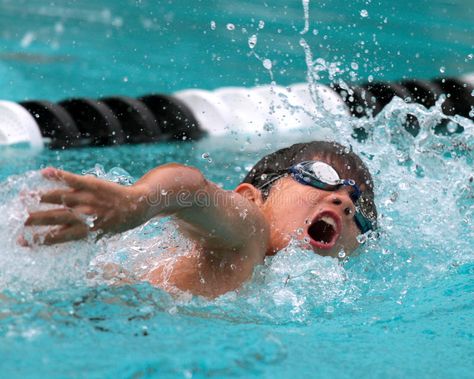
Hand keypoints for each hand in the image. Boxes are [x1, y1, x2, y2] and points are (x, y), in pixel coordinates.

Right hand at [23, 167, 143, 244]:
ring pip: (60, 198)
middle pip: (55, 218)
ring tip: (24, 196)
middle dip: (35, 219)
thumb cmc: (116, 222)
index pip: (56, 236)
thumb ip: (78, 234)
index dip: (38, 239)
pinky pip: (74, 180)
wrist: (138, 207)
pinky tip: (45, 173)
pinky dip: (59, 176)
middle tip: (19, 219)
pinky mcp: (93, 185)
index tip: (21, 241)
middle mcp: (85, 216)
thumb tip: (56, 238)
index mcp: (85, 231)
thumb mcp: (99, 234)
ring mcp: (88, 199)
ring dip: (41, 197)